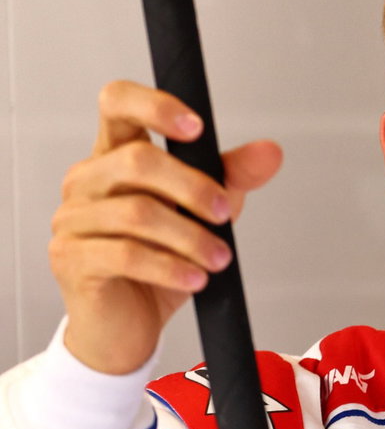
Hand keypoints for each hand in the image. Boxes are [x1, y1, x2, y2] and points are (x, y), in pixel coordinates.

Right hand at [49, 80, 282, 373]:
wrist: (128, 326)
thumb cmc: (161, 261)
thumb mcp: (206, 213)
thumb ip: (233, 178)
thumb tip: (270, 152)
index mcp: (113, 156)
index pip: (117, 103)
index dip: (155, 106)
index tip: (197, 128)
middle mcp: (85, 180)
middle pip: (137, 160)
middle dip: (194, 188)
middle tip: (225, 215)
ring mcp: (72, 219)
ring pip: (136, 212)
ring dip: (190, 237)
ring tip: (218, 258)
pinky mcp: (70, 258)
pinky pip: (125, 254)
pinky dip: (170, 267)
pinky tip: (195, 278)